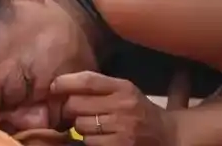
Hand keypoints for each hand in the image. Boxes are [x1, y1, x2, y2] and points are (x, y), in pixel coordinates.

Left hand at [52, 72, 175, 145]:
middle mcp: (122, 106)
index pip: (87, 80)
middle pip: (77, 104)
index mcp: (123, 87)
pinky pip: (89, 142)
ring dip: (79, 127)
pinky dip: (88, 141)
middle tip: (72, 111)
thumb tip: (62, 84)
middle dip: (69, 109)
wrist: (168, 135)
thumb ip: (99, 86)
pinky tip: (97, 137)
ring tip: (90, 125)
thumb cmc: (139, 110)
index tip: (54, 86)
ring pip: (80, 126)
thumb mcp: (124, 91)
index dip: (65, 82)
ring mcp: (122, 128)